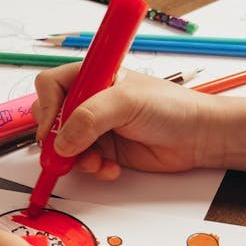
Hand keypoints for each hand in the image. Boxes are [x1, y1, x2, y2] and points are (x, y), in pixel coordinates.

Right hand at [33, 63, 222, 179]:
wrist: (199, 137)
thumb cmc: (172, 107)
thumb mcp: (127, 103)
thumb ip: (90, 118)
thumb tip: (62, 141)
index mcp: (94, 76)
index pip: (51, 85)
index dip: (46, 106)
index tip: (52, 128)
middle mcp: (92, 100)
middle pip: (52, 118)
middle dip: (57, 138)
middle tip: (66, 153)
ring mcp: (97, 127)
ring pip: (65, 145)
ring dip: (76, 158)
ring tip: (97, 162)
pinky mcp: (106, 150)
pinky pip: (83, 163)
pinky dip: (92, 169)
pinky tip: (111, 168)